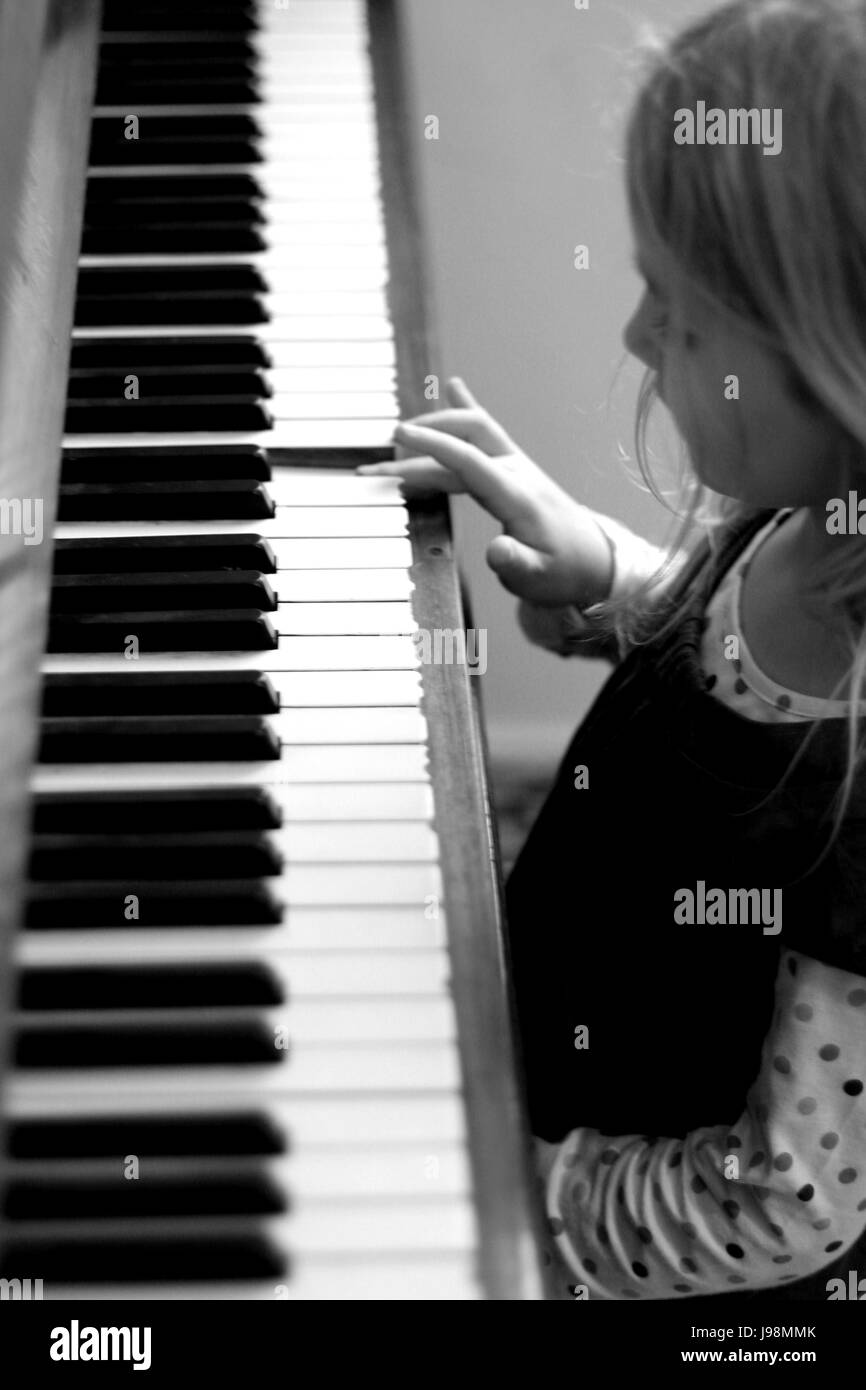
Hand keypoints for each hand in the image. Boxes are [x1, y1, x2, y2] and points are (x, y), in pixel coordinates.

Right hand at [357, 378, 612, 607]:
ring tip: (399, 435)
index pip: (469, 460)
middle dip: (425, 437)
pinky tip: (453, 385)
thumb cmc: (561, 571)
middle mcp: (516, 472)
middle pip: (465, 439)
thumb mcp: (537, 579)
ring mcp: (515, 465)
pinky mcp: (513, 467)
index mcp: (517, 496)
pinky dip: (466, 408)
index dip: (433, 445)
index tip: (400, 435)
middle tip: (386, 446)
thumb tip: (496, 551)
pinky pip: (486, 431)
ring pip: (472, 431)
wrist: (591, 560)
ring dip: (436, 427)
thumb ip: (515, 565)